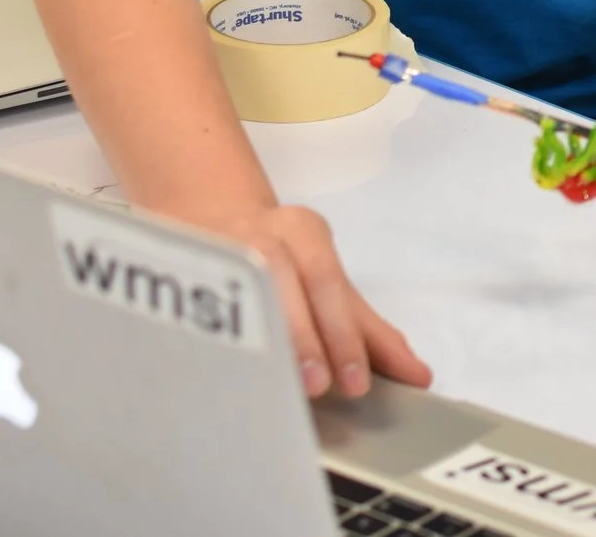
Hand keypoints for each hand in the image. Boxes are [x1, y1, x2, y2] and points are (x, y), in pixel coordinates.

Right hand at [203, 202, 430, 398]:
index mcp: (303, 231)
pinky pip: (195, 300)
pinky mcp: (177, 263)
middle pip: (285, 280)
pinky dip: (211, 336)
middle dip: (305, 337)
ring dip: (261, 336)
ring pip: (240, 288)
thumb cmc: (278, 257)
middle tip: (319, 386)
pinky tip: (222, 370)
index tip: (356, 382)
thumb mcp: (325, 283)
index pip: (328, 282)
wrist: (206, 209)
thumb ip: (368, 330)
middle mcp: (260, 231)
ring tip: (277, 384)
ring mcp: (215, 243)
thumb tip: (418, 376)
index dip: (343, 334)